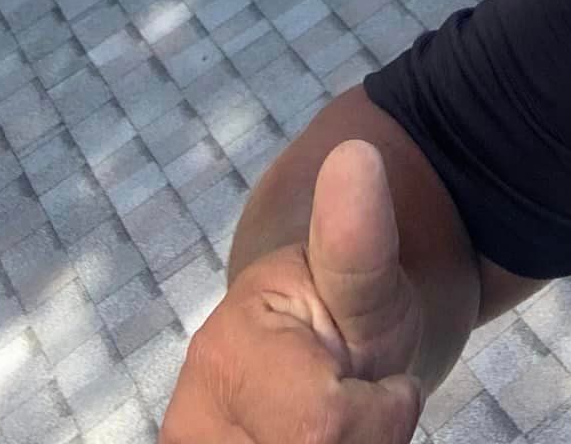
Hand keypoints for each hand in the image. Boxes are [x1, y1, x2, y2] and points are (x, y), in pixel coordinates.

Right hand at [160, 140, 425, 441]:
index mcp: (222, 359)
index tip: (378, 378)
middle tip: (358, 405)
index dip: (380, 411)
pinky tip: (331, 441)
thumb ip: (360, 236)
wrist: (320, 329)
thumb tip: (357, 155)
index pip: (323, 430)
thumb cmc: (349, 294)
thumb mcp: (369, 268)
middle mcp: (190, 429)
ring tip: (343, 429)